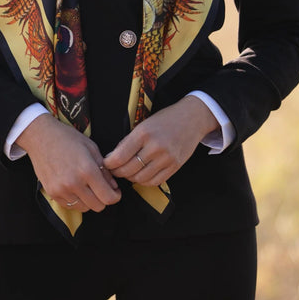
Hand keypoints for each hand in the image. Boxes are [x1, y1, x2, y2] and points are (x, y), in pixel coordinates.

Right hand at [16, 114, 120, 212]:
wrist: (40, 137)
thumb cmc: (67, 138)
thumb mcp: (91, 147)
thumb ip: (104, 169)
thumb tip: (113, 186)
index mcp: (87, 170)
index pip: (108, 197)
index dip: (115, 197)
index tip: (115, 192)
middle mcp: (74, 183)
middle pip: (97, 206)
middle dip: (103, 199)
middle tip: (102, 188)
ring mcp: (61, 190)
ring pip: (84, 208)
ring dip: (89, 200)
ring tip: (87, 186)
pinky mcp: (52, 193)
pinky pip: (70, 206)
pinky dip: (76, 200)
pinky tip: (75, 187)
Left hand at [103, 96, 218, 186]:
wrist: (192, 118)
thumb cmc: (166, 119)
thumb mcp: (144, 124)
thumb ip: (130, 140)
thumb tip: (114, 157)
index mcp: (144, 133)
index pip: (120, 156)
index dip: (109, 164)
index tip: (106, 163)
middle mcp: (155, 146)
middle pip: (129, 169)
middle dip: (117, 172)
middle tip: (114, 170)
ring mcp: (167, 158)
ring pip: (140, 178)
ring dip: (130, 178)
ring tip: (127, 172)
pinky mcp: (175, 166)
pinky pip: (155, 181)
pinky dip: (144, 181)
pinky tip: (140, 175)